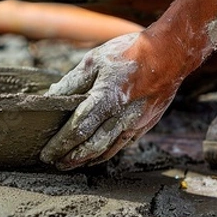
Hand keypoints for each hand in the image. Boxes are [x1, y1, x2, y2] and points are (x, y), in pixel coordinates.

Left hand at [40, 33, 184, 169]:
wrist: (170, 54)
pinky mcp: (144, 124)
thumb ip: (72, 82)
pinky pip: (122, 145)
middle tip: (54, 163)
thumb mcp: (94, 61)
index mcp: (106, 99)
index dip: (60, 144)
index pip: (77, 129)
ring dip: (86, 160)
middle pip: (91, 146)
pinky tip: (96, 156)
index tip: (47, 153)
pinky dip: (106, 154)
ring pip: (107, 149)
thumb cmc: (130, 52)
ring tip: (70, 164)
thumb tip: (51, 97)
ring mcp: (135, 123)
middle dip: (70, 157)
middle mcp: (121, 116)